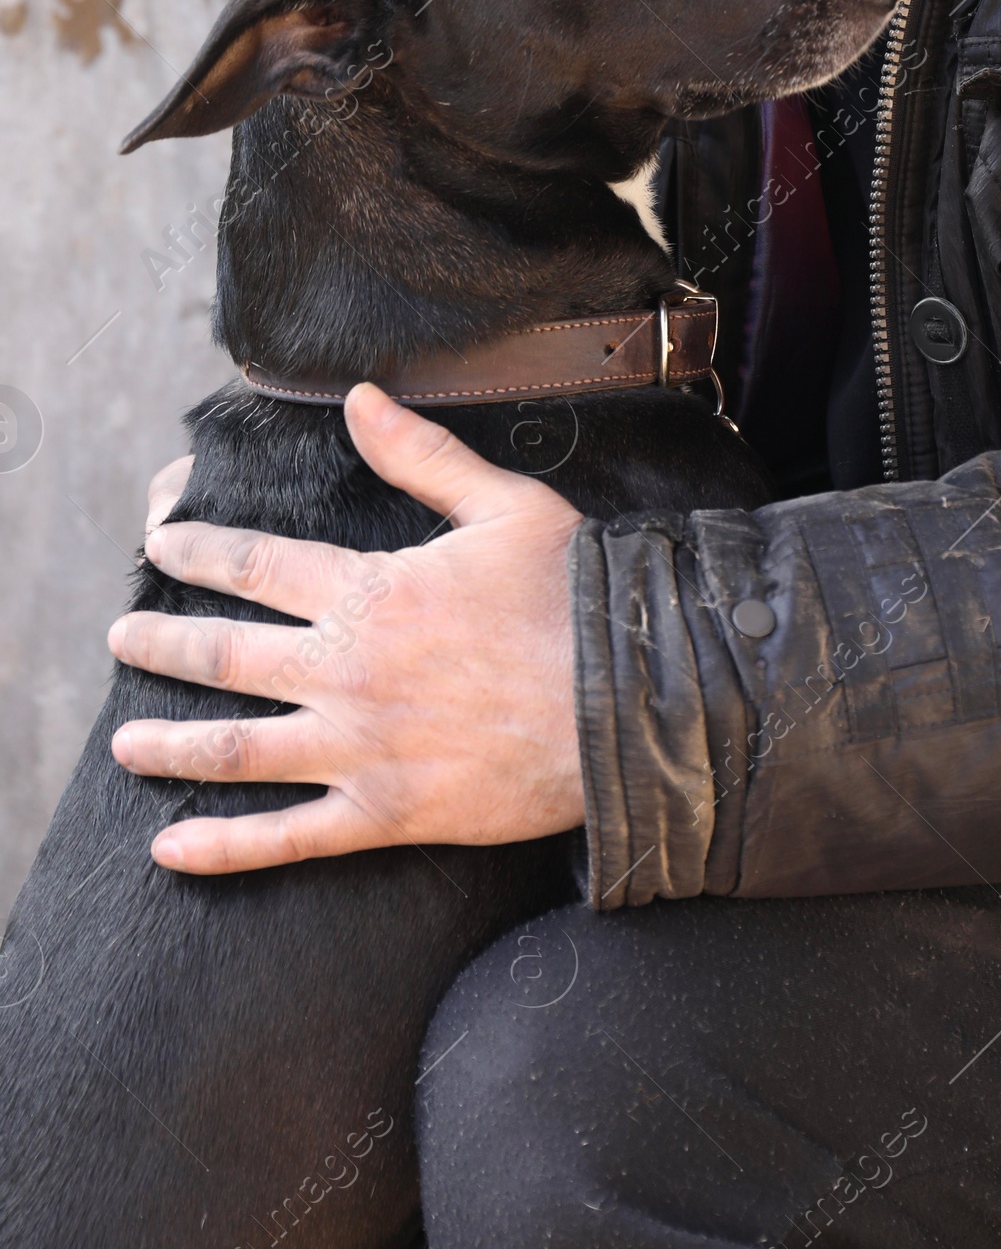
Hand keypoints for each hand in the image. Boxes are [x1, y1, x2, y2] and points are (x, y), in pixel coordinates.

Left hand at [108, 384, 584, 873]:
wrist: (632, 699)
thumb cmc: (574, 597)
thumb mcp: (502, 505)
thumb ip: (421, 456)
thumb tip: (362, 399)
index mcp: (370, 590)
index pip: (253, 565)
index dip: (196, 550)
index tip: (160, 543)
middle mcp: (347, 668)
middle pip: (222, 656)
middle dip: (159, 644)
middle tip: (121, 639)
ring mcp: (359, 747)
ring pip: (235, 750)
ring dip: (168, 746)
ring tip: (126, 744)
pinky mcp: (385, 813)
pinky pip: (286, 837)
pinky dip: (223, 846)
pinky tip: (174, 849)